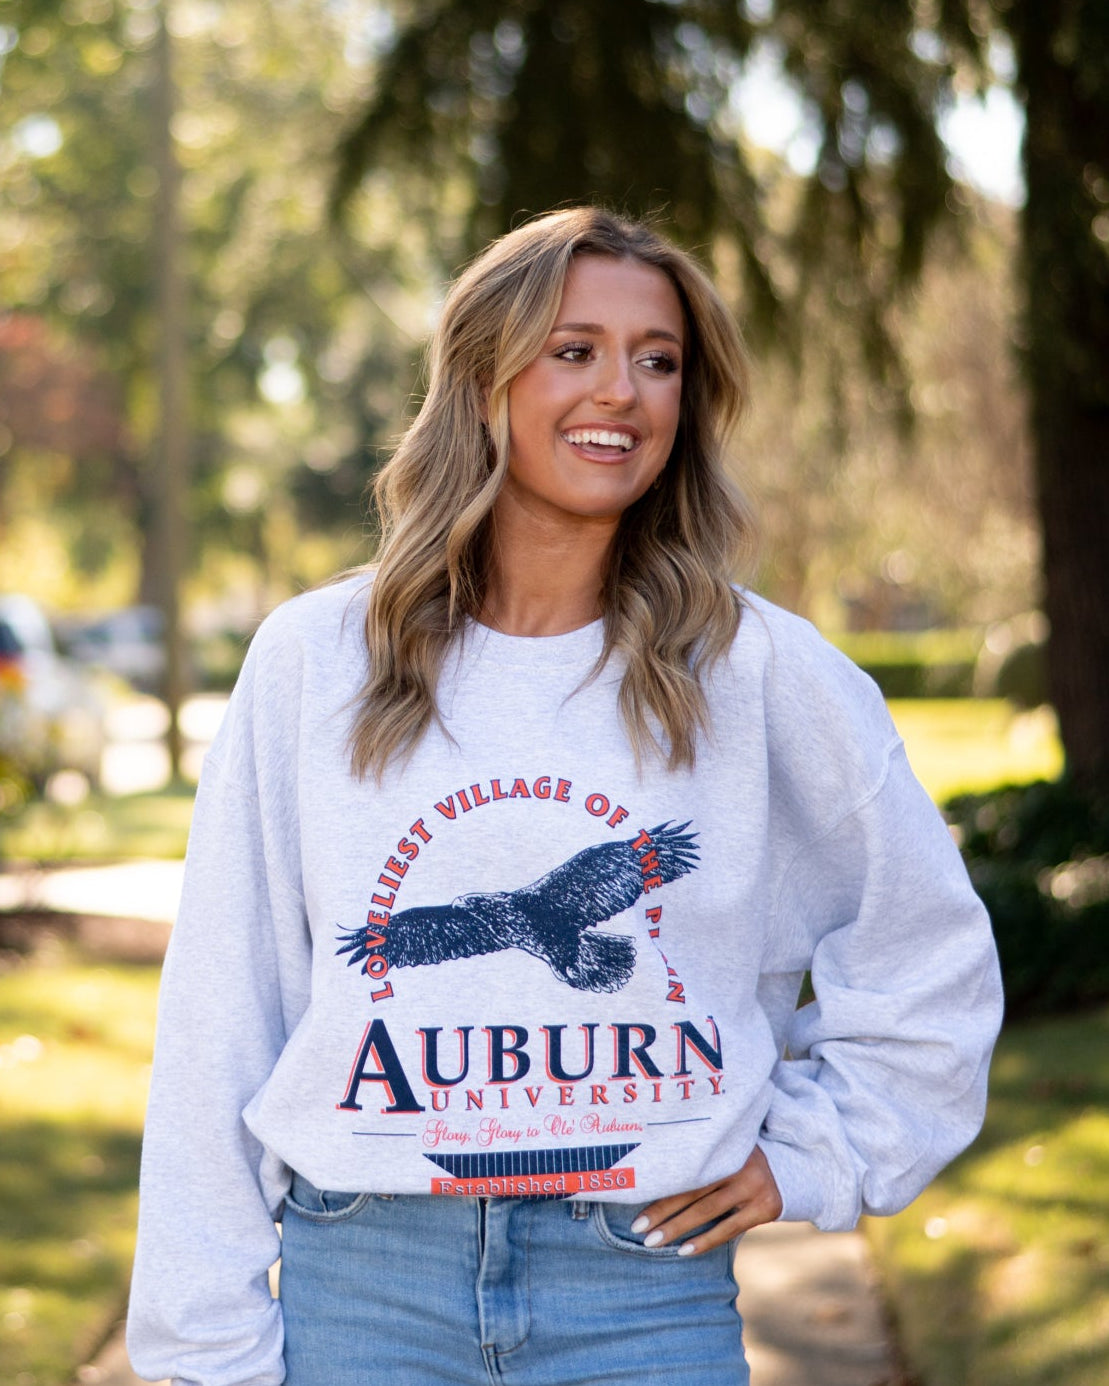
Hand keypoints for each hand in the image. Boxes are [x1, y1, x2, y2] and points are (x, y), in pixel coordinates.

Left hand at [630, 1146, 783, 1256]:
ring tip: (653, 1243)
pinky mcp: (765, 1207)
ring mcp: (754, 1185)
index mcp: (723, 1144)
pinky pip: (729, 1229)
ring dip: (677, 1229)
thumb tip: (649, 1176)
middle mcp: (738, 1163)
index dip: (659, 1188)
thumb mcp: (723, 1150)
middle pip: (693, 1190)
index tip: (635, 1204)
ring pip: (707, 1211)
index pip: (686, 1170)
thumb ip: (698, 1158)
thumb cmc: (739, 1161)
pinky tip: (684, 1251)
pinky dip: (705, 1241)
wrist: (789, 1170)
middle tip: (638, 1230)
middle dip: (662, 1212)